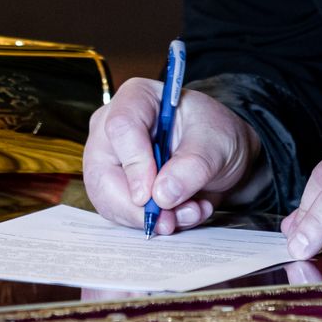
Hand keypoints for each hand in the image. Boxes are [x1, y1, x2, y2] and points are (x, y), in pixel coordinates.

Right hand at [83, 79, 267, 235]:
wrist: (218, 155)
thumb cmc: (214, 135)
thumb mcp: (217, 143)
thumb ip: (193, 166)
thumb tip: (162, 195)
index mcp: (137, 98)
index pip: (121, 128)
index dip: (135, 165)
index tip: (154, 196)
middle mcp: (112, 127)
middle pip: (102, 171)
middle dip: (138, 207)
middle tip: (170, 220)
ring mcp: (109, 159)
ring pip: (108, 199)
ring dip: (149, 218)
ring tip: (190, 212)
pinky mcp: (114, 186)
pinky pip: (121, 213)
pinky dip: (152, 222)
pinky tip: (183, 213)